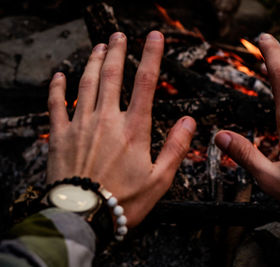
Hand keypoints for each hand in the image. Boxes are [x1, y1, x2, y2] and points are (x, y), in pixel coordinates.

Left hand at [46, 31, 195, 226]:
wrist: (83, 218)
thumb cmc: (123, 201)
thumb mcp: (160, 179)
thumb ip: (176, 147)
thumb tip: (189, 122)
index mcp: (134, 130)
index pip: (146, 83)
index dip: (151, 56)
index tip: (154, 37)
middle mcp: (107, 120)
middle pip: (113, 75)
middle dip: (118, 51)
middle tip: (119, 35)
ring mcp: (81, 125)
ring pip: (87, 83)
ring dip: (94, 62)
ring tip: (100, 46)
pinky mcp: (60, 135)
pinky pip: (56, 104)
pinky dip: (57, 87)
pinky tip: (59, 75)